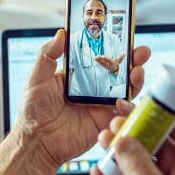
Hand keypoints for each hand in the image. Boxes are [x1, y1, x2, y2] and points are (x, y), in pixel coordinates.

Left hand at [16, 29, 150, 167]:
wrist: (37, 141)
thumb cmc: (33, 111)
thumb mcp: (37, 78)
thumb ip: (47, 55)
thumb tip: (60, 33)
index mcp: (79, 74)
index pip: (100, 55)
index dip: (114, 45)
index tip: (124, 35)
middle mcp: (94, 87)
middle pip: (119, 70)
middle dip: (133, 59)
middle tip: (141, 51)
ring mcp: (101, 104)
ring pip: (126, 89)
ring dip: (136, 79)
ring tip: (137, 71)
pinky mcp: (105, 121)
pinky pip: (123, 112)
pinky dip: (129, 104)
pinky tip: (124, 99)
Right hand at [91, 100, 174, 174]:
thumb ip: (140, 166)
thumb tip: (125, 141)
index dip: (166, 117)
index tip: (145, 107)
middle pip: (157, 145)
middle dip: (136, 133)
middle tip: (116, 122)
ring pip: (140, 165)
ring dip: (121, 154)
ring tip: (103, 142)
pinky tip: (99, 172)